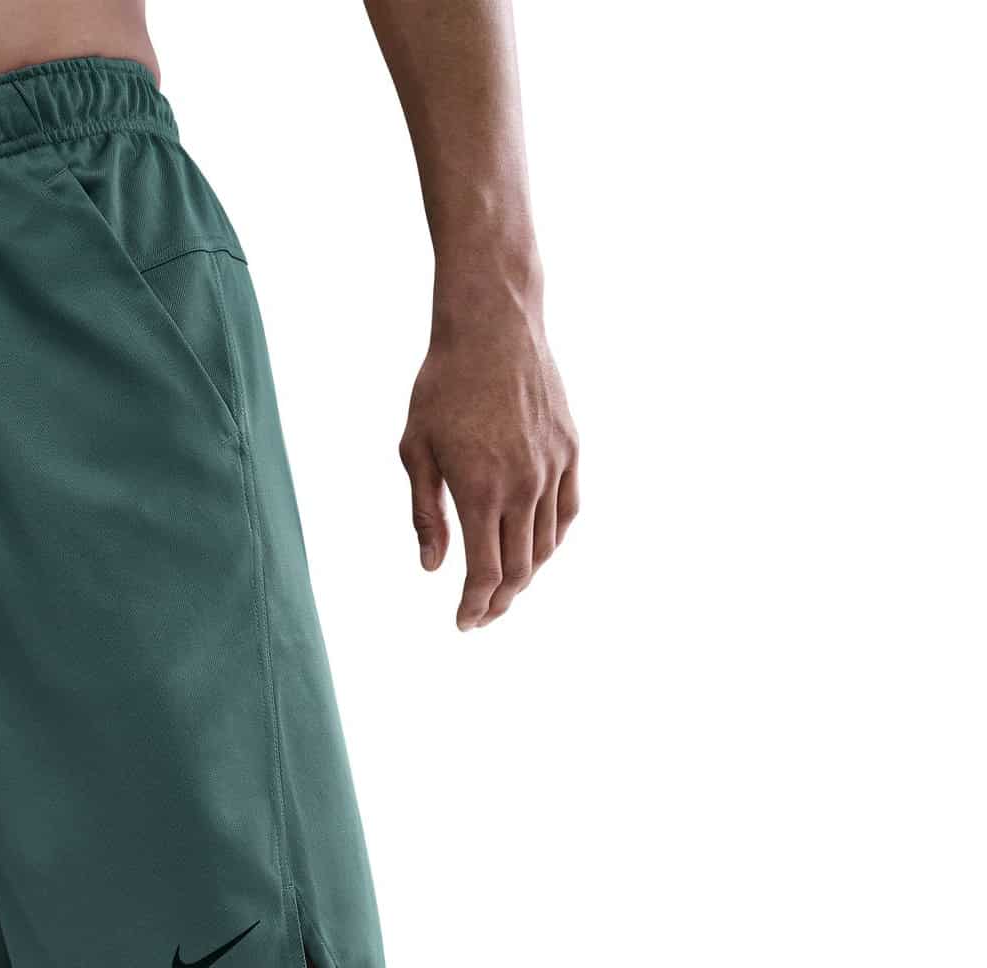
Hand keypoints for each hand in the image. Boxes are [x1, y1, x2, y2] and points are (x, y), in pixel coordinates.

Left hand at [399, 301, 579, 628]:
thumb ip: (427, 514)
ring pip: (546, 546)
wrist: (493, 325)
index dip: (475, 607)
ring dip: (526, 576)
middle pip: (518, 569)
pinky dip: (552, 541)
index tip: (464, 623)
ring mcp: (552, 468)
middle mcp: (523, 485)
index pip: (484, 574)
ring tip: (505, 589)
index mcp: (480, 490)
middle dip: (499, 602)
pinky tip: (536, 550)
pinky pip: (568, 512)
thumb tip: (432, 567)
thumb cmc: (442, 385)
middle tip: (483, 615)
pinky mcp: (571, 450)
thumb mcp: (416, 450)